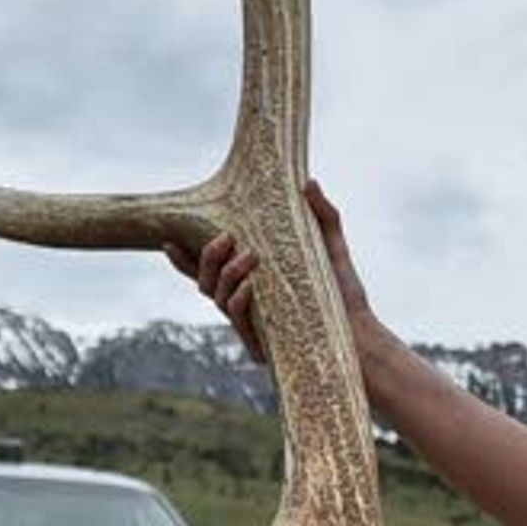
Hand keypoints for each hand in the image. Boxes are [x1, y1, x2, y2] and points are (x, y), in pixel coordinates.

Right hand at [164, 182, 369, 365]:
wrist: (360, 334)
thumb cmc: (344, 294)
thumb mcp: (332, 248)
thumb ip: (322, 215)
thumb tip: (309, 182)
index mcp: (252, 283)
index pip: (208, 271)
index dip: (183, 259)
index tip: (166, 240)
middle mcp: (245, 304)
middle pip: (204, 282)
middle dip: (207, 256)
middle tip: (228, 237)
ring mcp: (250, 325)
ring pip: (216, 296)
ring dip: (227, 273)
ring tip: (251, 256)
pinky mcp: (260, 343)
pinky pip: (238, 317)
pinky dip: (238, 298)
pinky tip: (251, 285)